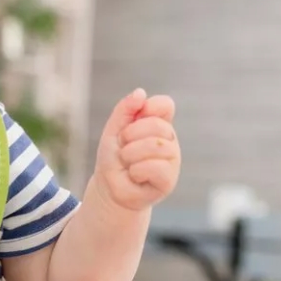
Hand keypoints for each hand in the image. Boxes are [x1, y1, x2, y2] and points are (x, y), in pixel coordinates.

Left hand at [93, 89, 180, 211]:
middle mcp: (169, 140)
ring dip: (131, 154)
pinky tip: (135, 175)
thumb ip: (125, 110)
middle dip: (130, 135)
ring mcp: (172, 160)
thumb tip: (140, 93)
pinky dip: (137, 170)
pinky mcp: (169, 180)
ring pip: (156, 146)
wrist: (109, 187)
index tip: (133, 119)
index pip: (166, 105)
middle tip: (124, 148)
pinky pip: (156, 167)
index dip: (149, 107)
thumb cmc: (113, 158)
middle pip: (158, 125)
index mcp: (158, 125)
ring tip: (128, 163)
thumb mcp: (113, 130)